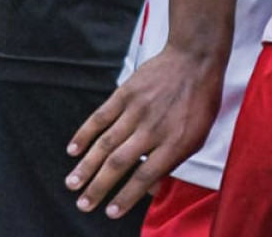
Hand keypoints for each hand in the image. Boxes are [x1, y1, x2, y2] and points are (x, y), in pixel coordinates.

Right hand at [64, 43, 225, 219]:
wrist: (194, 59)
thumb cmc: (199, 101)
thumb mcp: (198, 137)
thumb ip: (174, 162)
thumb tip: (151, 187)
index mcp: (174, 142)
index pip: (145, 176)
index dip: (126, 196)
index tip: (110, 213)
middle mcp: (153, 128)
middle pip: (119, 163)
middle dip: (98, 187)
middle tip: (83, 204)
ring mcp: (137, 110)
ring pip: (105, 143)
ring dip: (86, 166)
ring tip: (72, 184)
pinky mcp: (126, 93)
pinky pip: (101, 117)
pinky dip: (84, 134)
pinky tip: (73, 150)